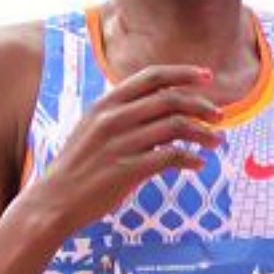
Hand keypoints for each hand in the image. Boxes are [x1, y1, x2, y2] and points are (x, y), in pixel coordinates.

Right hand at [28, 64, 223, 233]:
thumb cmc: (78, 165)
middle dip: (202, 105)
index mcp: (106, 103)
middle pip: (171, 99)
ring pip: (176, 127)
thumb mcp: (93, 128)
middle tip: (219, 116)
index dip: (183, 73)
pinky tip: (198, 165)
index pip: (152, 76)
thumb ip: (122, 113)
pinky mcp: (127, 170)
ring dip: (203, 133)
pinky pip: (171, 157)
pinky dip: (190, 159)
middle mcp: (114, 118)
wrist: (54, 200)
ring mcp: (121, 143)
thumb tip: (162, 107)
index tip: (208, 77)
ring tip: (216, 142)